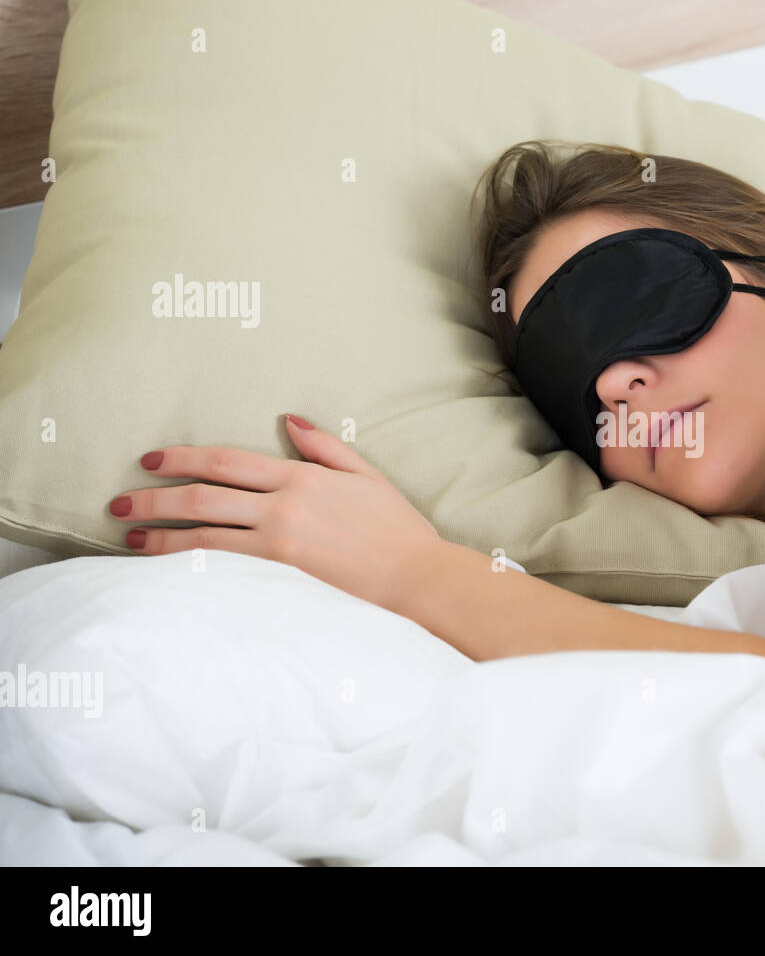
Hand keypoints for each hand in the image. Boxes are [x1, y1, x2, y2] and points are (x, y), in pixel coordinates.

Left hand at [108, 413, 443, 616]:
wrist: (416, 576)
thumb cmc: (396, 527)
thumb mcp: (366, 475)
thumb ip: (324, 446)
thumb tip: (288, 419)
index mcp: (302, 476)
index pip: (226, 461)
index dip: (182, 458)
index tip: (150, 460)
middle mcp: (283, 506)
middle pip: (203, 496)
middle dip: (153, 498)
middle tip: (119, 504)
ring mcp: (280, 543)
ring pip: (204, 535)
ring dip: (160, 535)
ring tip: (129, 538)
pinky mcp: (282, 575)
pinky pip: (224, 566)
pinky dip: (189, 564)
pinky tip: (165, 567)